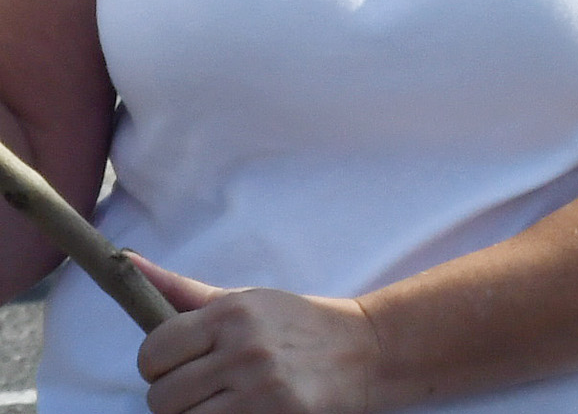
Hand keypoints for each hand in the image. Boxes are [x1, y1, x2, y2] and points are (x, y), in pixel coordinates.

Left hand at [133, 267, 387, 413]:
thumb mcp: (244, 300)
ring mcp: (260, 386)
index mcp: (231, 312)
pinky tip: (243, 411)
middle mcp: (243, 347)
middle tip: (210, 389)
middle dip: (179, 399)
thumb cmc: (296, 325)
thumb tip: (126, 262)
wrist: (368, 350)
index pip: (153, 353)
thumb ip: (182, 292)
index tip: (185, 366)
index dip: (160, 366)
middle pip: (163, 397)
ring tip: (225, 403)